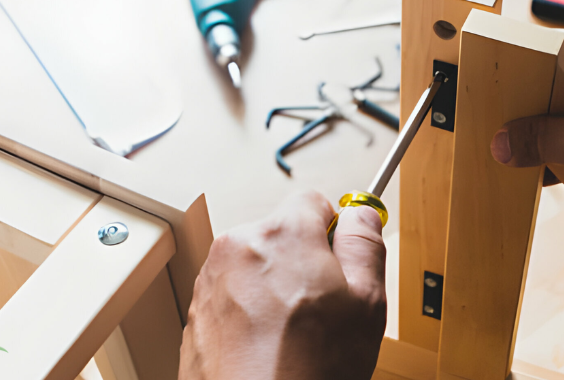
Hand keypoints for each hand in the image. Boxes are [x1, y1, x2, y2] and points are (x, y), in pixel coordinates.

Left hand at [179, 191, 386, 379]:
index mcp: (282, 234)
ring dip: (275, 288)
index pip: (314, 202)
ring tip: (294, 334)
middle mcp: (238, 247)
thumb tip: (362, 215)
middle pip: (282, 234)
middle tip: (324, 308)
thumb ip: (365, 244)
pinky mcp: (197, 313)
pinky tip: (270, 346)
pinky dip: (251, 313)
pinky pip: (234, 296)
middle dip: (304, 262)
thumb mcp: (366, 303)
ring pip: (257, 267)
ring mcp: (212, 281)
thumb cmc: (307, 370)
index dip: (335, 232)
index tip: (343, 259)